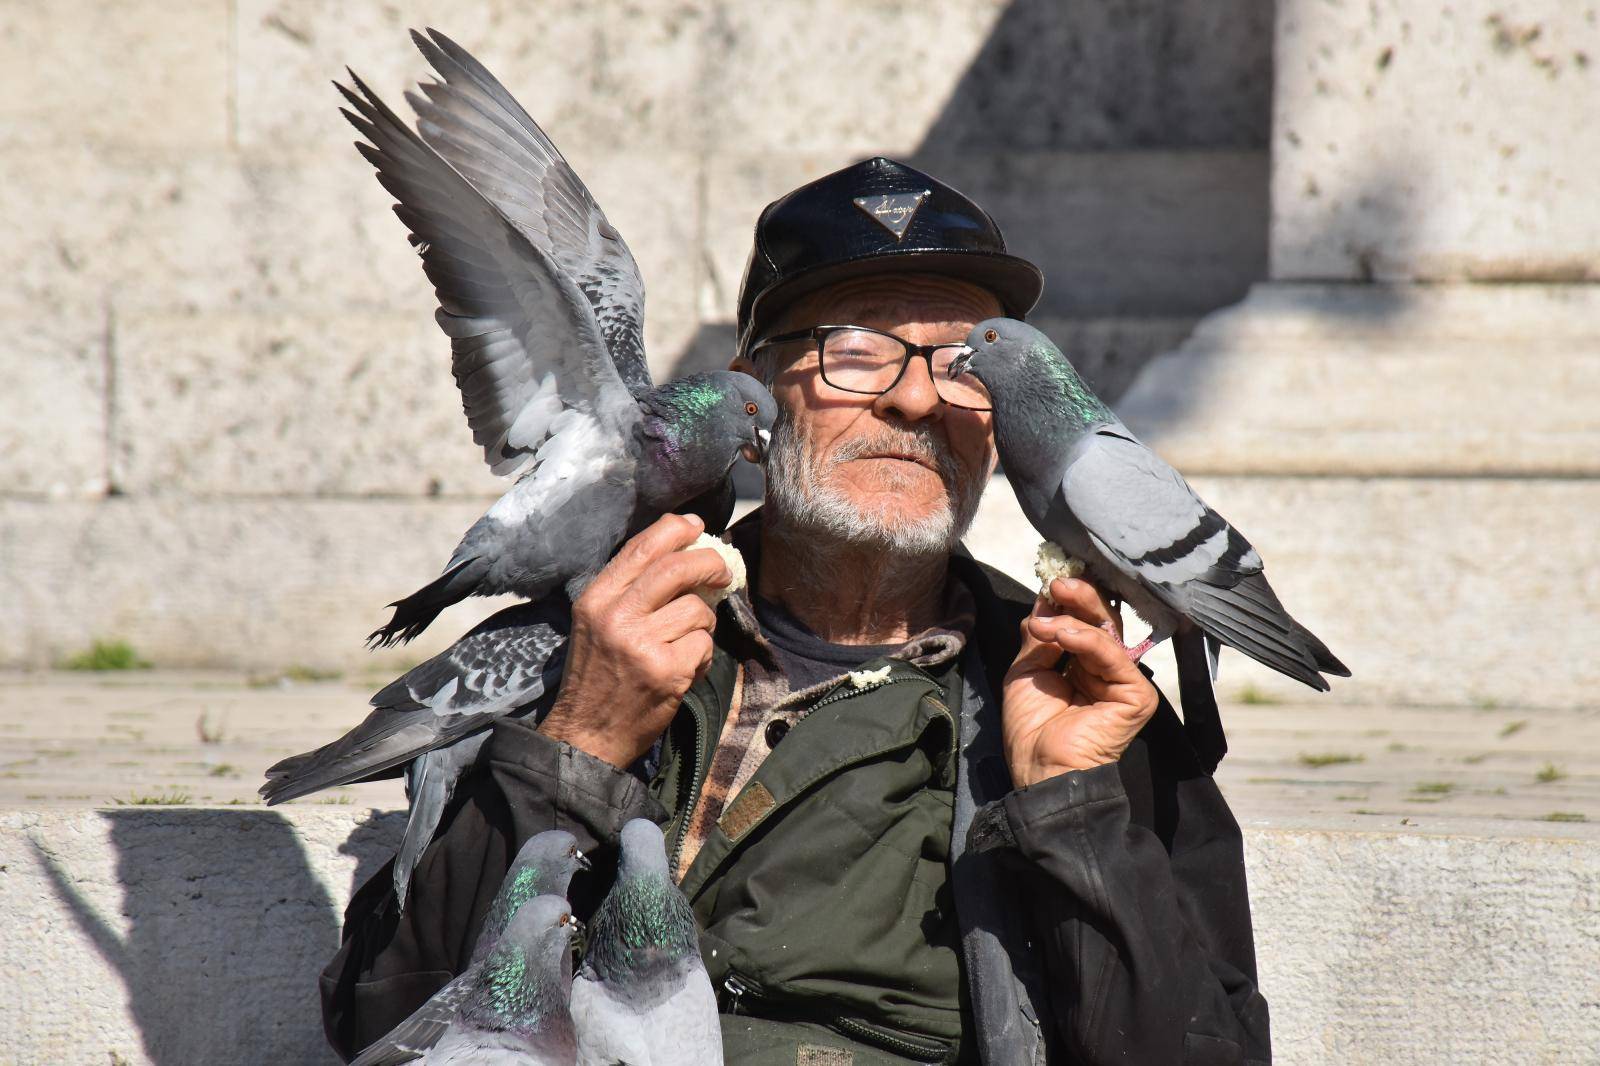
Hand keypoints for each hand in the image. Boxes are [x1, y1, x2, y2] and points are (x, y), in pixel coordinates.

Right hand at [539, 513, 730, 767]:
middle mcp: (616, 616)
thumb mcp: (596, 623)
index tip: (697, 527)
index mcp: (596, 598)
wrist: (586, 736)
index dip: (676, 530)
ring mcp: (641, 644)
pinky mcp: (666, 671)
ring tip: (687, 641)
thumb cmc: (597, 676)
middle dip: (710, 564)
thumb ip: (630, 589)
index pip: (642, 547)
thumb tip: (683, 549)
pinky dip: (702, 655)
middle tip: (722, 573)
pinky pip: (704, 644)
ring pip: (697, 609)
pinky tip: (685, 668)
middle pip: (677, 568)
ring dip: (704, 623)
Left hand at [1000, 577, 1159, 787]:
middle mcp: (1104, 669)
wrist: (1040, 771)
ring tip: (1045, 621)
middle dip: (1078, 597)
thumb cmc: (1031, 730)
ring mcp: (1122, 681)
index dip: (1069, 599)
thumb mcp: (1026, 671)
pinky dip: (1088, 640)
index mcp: (1081, 664)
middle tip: (1057, 582)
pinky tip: (1062, 632)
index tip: (1050, 579)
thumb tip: (1044, 600)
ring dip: (1073, 618)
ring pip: (1107, 633)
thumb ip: (1040, 637)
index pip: (1082, 620)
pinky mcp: (1136, 696)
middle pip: (1100, 620)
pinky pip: (1114, 658)